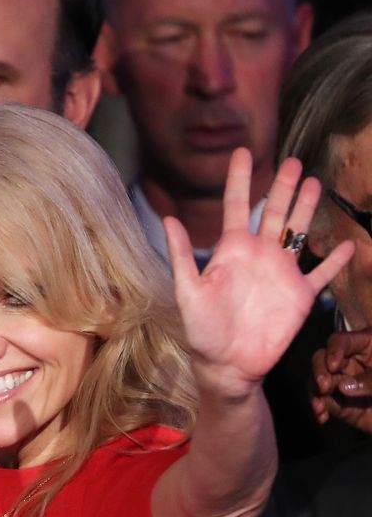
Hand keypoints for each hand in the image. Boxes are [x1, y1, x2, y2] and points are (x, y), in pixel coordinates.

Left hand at [164, 149, 353, 398]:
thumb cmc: (202, 330)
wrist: (227, 364)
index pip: (237, 206)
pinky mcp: (300, 295)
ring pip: (298, 232)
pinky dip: (335, 259)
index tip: (243, 152)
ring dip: (307, 209)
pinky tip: (348, 244)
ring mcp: (281, 273)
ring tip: (316, 183)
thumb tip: (168, 219)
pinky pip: (322, 273)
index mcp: (232, 250)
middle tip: (294, 161)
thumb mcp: (188, 291)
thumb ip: (182, 255)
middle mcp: (259, 255)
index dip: (240, 179)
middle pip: (274, 212)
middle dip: (283, 186)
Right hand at [311, 328, 371, 431]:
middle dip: (320, 372)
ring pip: (319, 381)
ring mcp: (344, 383)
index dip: (334, 351)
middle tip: (323, 386)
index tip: (334, 366)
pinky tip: (321, 415)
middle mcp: (352, 363)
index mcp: (368, 347)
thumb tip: (343, 386)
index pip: (343, 341)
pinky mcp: (341, 403)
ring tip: (319, 406)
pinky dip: (319, 408)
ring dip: (315, 392)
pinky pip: (323, 402)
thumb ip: (371, 381)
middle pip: (324, 359)